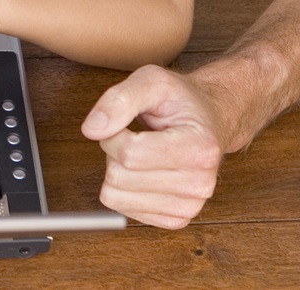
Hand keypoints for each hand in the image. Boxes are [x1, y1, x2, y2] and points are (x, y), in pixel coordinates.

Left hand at [81, 65, 226, 228]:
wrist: (208, 120)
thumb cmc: (180, 100)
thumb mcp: (151, 80)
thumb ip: (119, 100)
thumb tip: (91, 129)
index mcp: (199, 148)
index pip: (129, 153)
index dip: (112, 134)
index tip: (124, 123)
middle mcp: (200, 183)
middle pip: (119, 177)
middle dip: (114, 153)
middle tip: (136, 137)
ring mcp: (189, 206)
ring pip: (115, 197)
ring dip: (117, 171)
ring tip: (141, 154)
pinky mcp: (176, 219)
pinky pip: (122, 209)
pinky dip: (123, 189)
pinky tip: (144, 172)